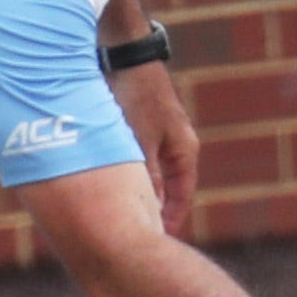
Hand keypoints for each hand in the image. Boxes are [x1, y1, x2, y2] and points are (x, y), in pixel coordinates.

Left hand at [112, 62, 196, 235]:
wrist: (126, 54)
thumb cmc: (135, 96)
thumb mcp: (140, 141)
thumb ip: (148, 175)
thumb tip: (153, 209)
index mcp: (184, 152)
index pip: (181, 197)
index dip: (169, 221)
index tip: (156, 242)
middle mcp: (177, 146)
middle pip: (169, 188)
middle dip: (154, 210)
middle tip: (138, 234)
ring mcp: (161, 136)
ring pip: (152, 174)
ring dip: (140, 192)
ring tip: (123, 214)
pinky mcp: (145, 126)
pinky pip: (140, 159)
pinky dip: (130, 173)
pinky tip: (111, 182)